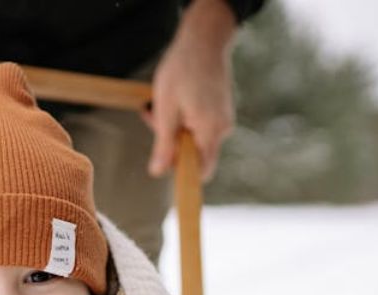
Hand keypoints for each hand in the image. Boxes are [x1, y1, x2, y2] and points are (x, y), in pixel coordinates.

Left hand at [145, 0, 237, 180]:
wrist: (204, 38)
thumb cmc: (183, 70)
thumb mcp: (166, 109)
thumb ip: (164, 144)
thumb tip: (158, 172)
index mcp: (210, 131)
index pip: (201, 172)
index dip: (182, 174)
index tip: (164, 165)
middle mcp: (222, 129)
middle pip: (194, 154)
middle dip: (171, 143)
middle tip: (154, 118)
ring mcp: (223, 119)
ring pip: (194, 138)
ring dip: (174, 128)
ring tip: (162, 105)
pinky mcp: (220, 110)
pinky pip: (199, 125)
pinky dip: (183, 118)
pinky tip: (174, 101)